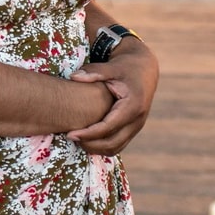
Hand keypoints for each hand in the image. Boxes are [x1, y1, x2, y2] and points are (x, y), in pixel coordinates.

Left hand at [68, 35, 158, 153]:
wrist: (145, 69)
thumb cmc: (126, 66)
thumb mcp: (112, 66)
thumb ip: (93, 72)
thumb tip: (74, 77)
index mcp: (133, 105)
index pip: (108, 127)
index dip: (88, 134)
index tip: (70, 134)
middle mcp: (137, 120)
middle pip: (112, 143)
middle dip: (90, 144)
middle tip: (69, 138)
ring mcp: (137, 126)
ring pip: (116, 148)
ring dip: (95, 148)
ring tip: (76, 140)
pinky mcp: (133, 129)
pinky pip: (118, 145)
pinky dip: (102, 147)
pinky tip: (86, 139)